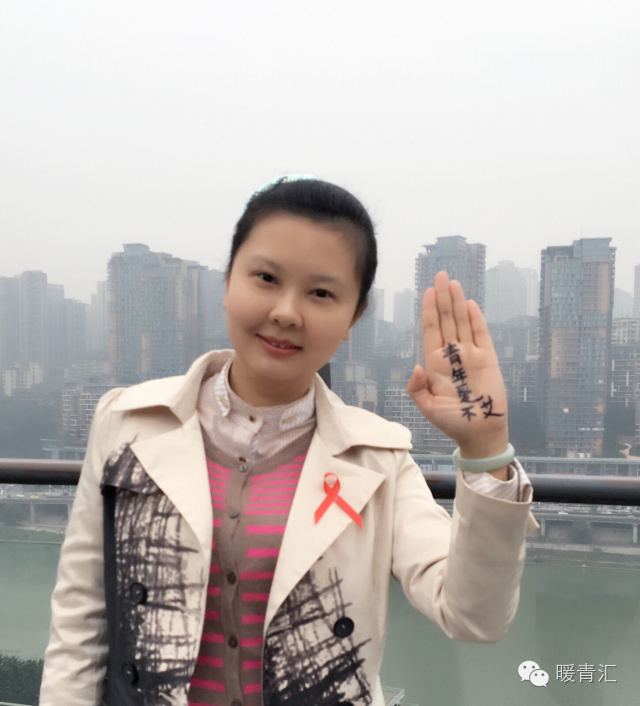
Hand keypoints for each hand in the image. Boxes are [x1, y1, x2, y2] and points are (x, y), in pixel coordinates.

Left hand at [406, 271, 508, 459]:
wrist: (479, 433)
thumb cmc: (451, 421)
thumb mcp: (427, 407)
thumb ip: (417, 388)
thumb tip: (415, 367)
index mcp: (435, 363)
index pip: (430, 330)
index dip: (429, 311)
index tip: (426, 292)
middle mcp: (452, 354)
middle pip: (446, 320)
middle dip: (442, 297)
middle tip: (439, 275)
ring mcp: (470, 354)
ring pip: (462, 322)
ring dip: (457, 302)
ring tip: (452, 282)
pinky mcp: (488, 358)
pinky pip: (481, 334)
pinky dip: (476, 319)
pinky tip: (469, 303)